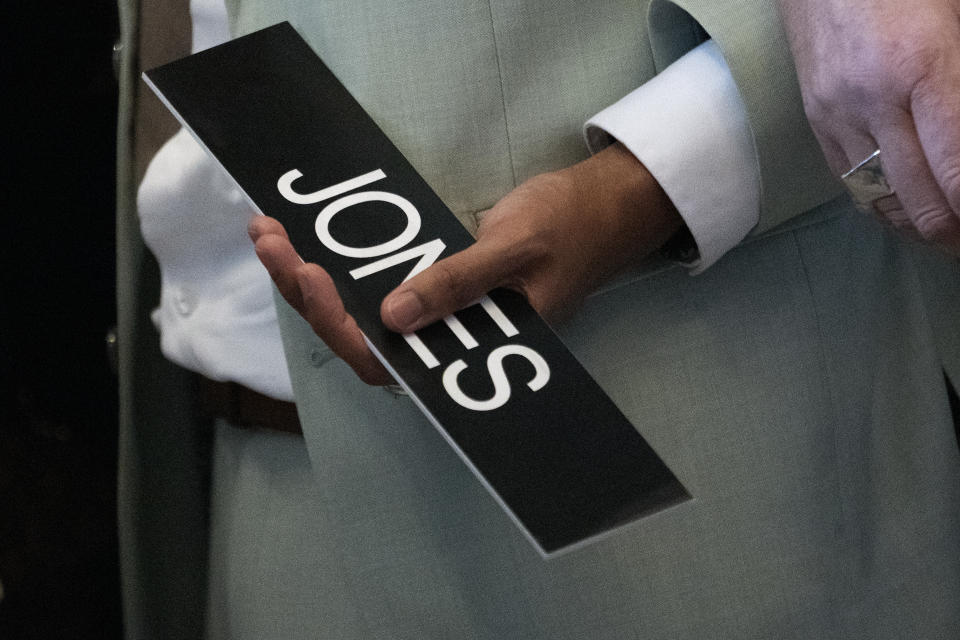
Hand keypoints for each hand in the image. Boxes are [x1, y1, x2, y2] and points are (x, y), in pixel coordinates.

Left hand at [250, 142, 681, 384]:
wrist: (597, 210)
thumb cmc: (569, 231)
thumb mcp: (516, 252)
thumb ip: (459, 283)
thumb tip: (393, 316)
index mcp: (469, 349)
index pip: (389, 360)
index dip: (342, 327)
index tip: (312, 277)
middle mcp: (442, 340)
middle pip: (358, 336)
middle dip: (306, 293)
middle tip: (270, 239)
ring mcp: (433, 313)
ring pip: (357, 311)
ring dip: (307, 276)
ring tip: (268, 231)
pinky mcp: (426, 285)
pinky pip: (371, 284)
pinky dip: (335, 260)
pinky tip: (302, 233)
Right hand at [778, 0, 959, 250]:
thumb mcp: (956, 18)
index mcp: (920, 67)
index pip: (955, 169)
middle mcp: (873, 101)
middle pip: (918, 198)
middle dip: (952, 232)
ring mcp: (837, 115)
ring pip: (880, 199)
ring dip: (917, 227)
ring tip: (945, 238)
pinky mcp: (816, 120)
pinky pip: (849, 182)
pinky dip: (882, 205)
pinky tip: (905, 209)